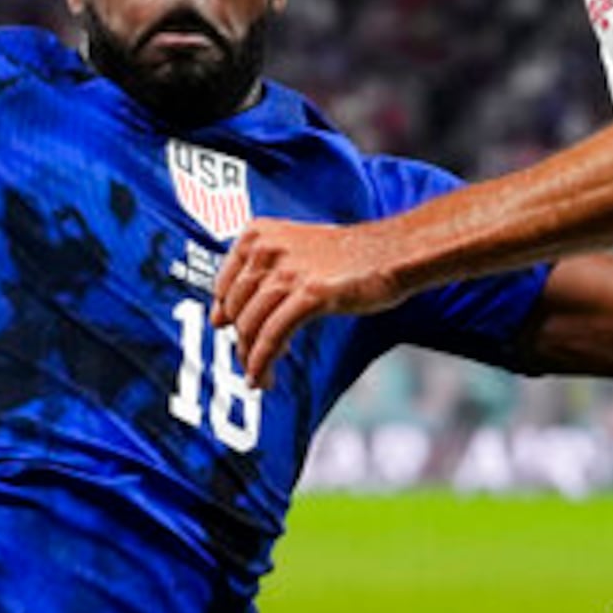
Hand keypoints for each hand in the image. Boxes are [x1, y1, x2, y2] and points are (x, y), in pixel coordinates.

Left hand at [211, 218, 409, 385]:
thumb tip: (218, 319)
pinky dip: (263, 363)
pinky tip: (264, 379)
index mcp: (257, 234)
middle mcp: (267, 249)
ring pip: (250, 327)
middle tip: (252, 363)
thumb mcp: (292, 253)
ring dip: (251, 359)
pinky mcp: (310, 294)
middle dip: (241, 342)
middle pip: (236, 309)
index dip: (226, 316)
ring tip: (260, 378)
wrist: (394, 252)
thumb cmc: (348, 256)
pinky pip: (273, 337)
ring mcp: (288, 271)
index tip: (231, 334)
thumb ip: (255, 279)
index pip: (223, 285)